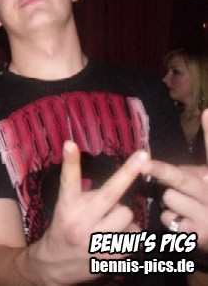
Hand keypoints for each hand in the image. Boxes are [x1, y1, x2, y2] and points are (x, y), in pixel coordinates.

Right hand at [30, 140, 149, 283]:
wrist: (54, 266)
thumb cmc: (63, 229)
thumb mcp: (66, 210)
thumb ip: (86, 197)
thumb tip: (117, 185)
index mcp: (67, 209)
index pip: (69, 182)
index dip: (70, 163)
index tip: (70, 143)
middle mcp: (80, 223)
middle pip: (109, 195)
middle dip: (128, 173)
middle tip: (143, 155)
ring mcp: (97, 242)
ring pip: (127, 214)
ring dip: (123, 216)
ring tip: (110, 223)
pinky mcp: (111, 257)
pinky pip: (134, 235)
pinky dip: (129, 233)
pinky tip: (116, 238)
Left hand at [140, 108, 207, 251]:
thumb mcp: (207, 176)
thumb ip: (198, 159)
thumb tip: (205, 116)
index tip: (207, 113)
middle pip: (182, 178)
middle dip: (162, 170)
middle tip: (145, 164)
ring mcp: (206, 215)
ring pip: (169, 198)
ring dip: (168, 200)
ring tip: (183, 205)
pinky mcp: (198, 234)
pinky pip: (167, 219)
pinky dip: (169, 219)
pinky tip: (182, 222)